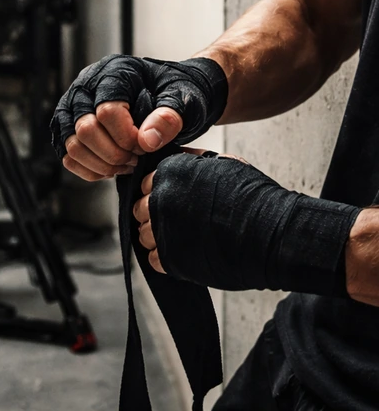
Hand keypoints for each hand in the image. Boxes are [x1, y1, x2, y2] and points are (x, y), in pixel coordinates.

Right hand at [51, 54, 227, 181]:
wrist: (168, 90)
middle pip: (85, 130)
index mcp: (113, 72)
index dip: (128, 137)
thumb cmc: (174, 89)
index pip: (107, 112)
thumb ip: (169, 116)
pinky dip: (89, 169)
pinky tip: (112, 168)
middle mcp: (86, 86)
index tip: (147, 145)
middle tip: (137, 157)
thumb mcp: (184, 97)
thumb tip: (147, 140)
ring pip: (71, 145)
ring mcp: (73, 106)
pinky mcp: (69, 125)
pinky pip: (67, 155)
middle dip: (114, 154)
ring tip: (126, 164)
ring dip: (101, 164)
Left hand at [133, 150, 358, 295]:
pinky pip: (154, 259)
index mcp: (170, 172)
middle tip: (179, 220)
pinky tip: (186, 253)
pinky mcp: (171, 259)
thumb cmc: (255, 198)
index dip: (160, 193)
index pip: (147, 183)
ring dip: (159, 236)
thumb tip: (178, 157)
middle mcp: (160, 198)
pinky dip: (165, 258)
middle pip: (141, 209)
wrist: (274, 235)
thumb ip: (193, 161)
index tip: (174, 200)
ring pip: (145, 234)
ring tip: (185, 238)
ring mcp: (163, 230)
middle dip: (155, 214)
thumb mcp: (224, 164)